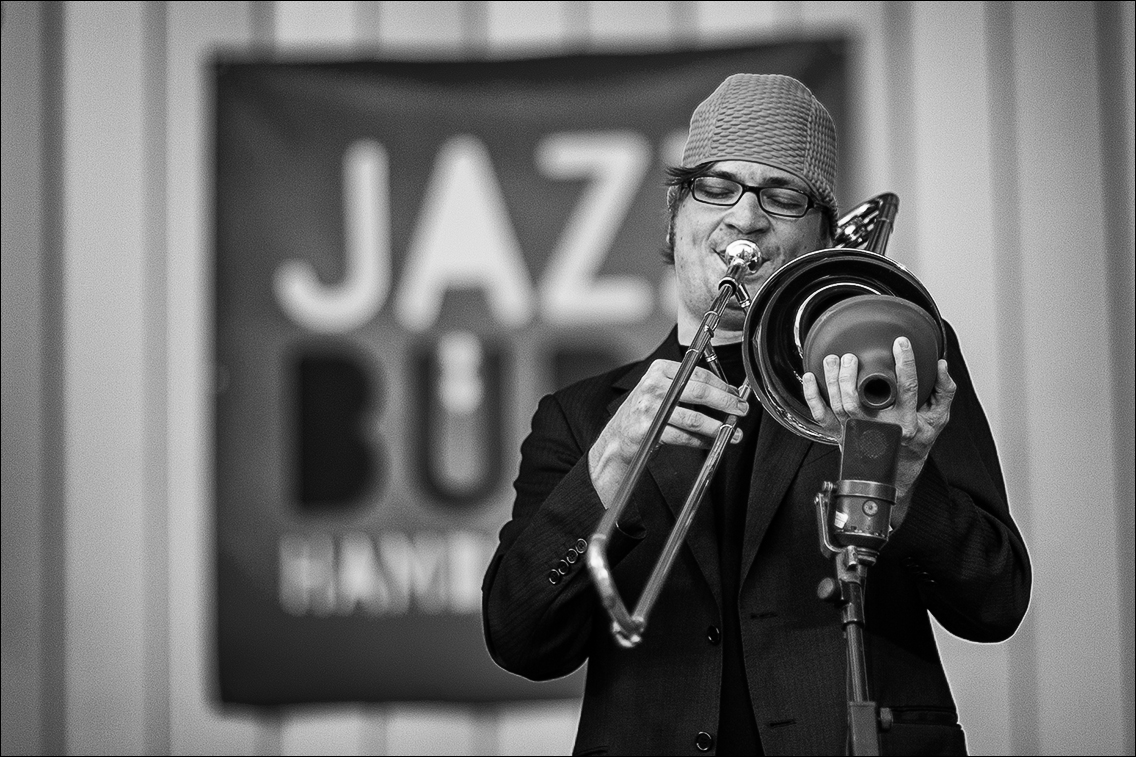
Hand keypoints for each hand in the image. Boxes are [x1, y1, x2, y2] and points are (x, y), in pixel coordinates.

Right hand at [588, 359, 749, 507]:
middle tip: (741, 409)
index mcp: (658, 370)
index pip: (697, 373)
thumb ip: (688, 386)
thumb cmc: (645, 412)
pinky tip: (713, 442)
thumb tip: (726, 393)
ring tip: (733, 431)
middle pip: (699, 392)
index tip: (735, 394)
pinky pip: (684, 437)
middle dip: (725, 402)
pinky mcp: (649, 430)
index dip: (722, 385)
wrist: (618, 436)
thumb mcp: (661, 389)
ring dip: (718, 426)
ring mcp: (649, 408)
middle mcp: (653, 386)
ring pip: (694, 418)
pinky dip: (703, 441)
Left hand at [801, 336, 955, 526]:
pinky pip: (821, 416)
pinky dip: (812, 397)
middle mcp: (878, 429)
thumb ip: (944, 391)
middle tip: (850, 356)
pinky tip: (810, 378)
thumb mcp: (938, 419)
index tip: (901, 343)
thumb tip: (941, 365)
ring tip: (833, 360)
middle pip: (857, 401)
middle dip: (849, 376)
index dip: (905, 363)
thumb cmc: (917, 441)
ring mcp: (856, 433)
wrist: (895, 473)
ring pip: (838, 406)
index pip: (906, 389)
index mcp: (904, 423)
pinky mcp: (840, 435)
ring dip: (832, 380)